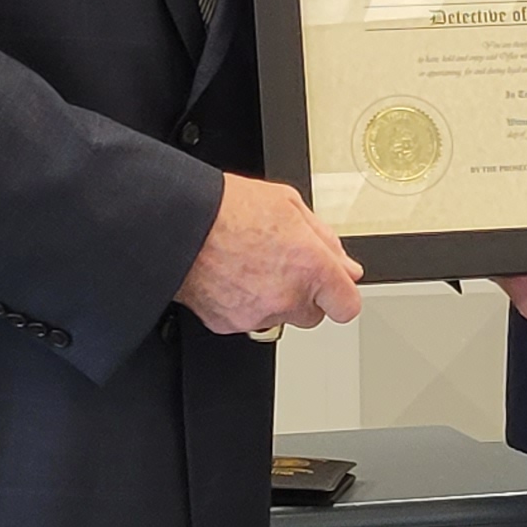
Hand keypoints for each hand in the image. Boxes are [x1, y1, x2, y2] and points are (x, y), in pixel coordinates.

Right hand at [180, 176, 363, 335]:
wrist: (179, 224)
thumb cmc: (228, 208)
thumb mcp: (288, 203)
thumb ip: (324, 240)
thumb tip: (344, 265)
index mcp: (310, 266)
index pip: (346, 306)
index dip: (339, 295)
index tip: (333, 287)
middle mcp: (287, 297)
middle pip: (313, 315)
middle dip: (305, 295)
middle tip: (283, 267)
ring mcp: (257, 314)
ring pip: (279, 318)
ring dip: (274, 299)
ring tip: (251, 265)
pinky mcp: (229, 323)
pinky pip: (247, 319)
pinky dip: (243, 304)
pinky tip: (232, 276)